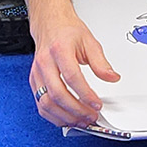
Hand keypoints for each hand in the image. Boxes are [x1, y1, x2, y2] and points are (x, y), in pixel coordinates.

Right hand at [28, 13, 120, 127]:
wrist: (50, 25)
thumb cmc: (67, 31)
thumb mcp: (89, 41)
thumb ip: (101, 62)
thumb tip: (112, 77)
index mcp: (59, 50)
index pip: (72, 77)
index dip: (85, 94)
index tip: (97, 104)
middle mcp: (45, 63)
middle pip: (57, 93)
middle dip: (76, 110)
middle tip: (91, 116)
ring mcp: (37, 74)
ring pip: (46, 103)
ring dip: (65, 116)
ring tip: (81, 121)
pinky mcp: (34, 82)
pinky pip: (40, 104)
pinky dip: (53, 116)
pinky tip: (67, 118)